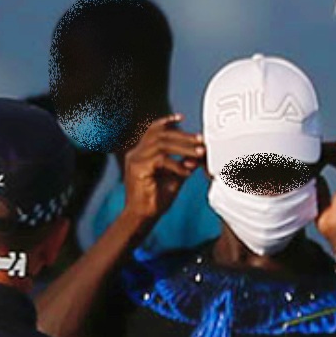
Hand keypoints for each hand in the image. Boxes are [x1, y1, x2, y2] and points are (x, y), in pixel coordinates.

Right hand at [122, 114, 204, 229]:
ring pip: (161, 144)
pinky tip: (186, 172)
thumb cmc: (156, 200)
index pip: (152, 131)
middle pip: (160, 134)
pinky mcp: (138, 169)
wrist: (142, 217)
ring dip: (183, 148)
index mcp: (140, 153)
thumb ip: (182, 164)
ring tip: (199, 153)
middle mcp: (135, 154)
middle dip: (182, 136)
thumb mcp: (174, 178)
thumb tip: (197, 155)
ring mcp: (135, 160)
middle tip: (200, 140)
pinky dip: (176, 165)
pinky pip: (160, 159)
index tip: (181, 119)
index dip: (166, 122)